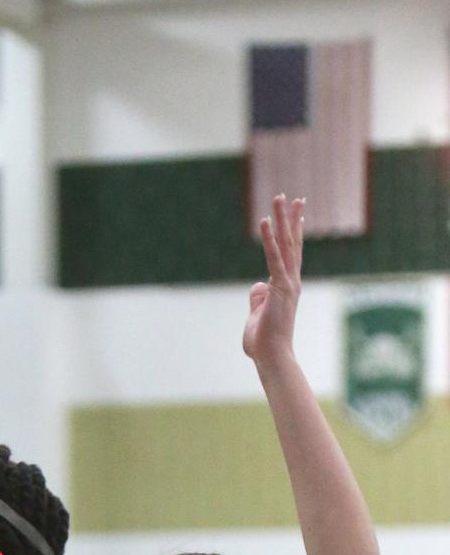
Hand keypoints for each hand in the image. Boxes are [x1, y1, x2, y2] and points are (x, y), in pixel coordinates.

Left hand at [243, 195, 303, 370]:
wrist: (272, 357)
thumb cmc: (264, 342)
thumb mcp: (257, 315)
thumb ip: (257, 299)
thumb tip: (257, 286)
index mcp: (286, 287)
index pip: (291, 254)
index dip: (293, 232)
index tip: (297, 214)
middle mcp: (291, 281)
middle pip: (292, 243)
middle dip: (291, 218)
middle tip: (293, 197)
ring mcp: (288, 283)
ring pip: (285, 244)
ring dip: (282, 219)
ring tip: (279, 197)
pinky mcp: (280, 288)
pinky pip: (273, 257)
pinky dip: (269, 239)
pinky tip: (265, 220)